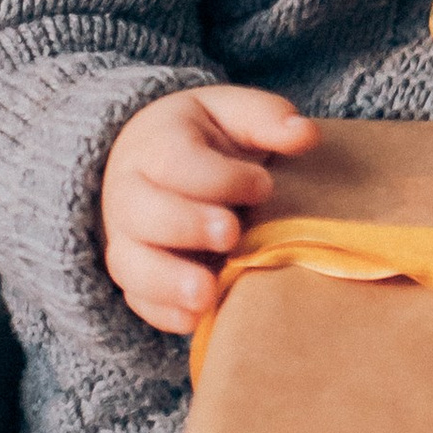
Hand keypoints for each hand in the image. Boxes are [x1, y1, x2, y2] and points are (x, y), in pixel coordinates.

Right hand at [100, 85, 318, 334]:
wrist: (153, 162)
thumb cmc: (204, 140)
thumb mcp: (231, 113)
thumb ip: (265, 119)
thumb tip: (306, 135)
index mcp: (155, 145)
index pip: (175, 162)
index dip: (220, 177)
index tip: (264, 185)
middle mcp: (129, 193)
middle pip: (144, 213)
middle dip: (187, 225)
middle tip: (231, 233)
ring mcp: (126, 239)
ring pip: (131, 263)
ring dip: (168, 281)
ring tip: (207, 293)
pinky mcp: (135, 278)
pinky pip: (138, 300)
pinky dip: (163, 313)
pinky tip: (196, 319)